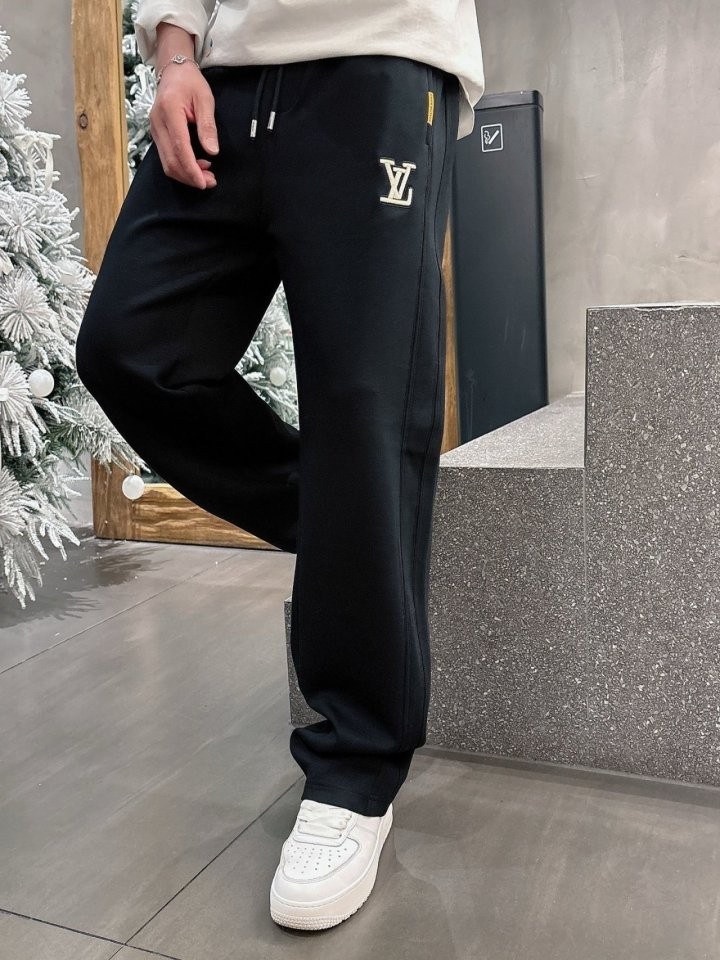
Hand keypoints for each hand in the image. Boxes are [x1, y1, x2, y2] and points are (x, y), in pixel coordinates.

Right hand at [149, 65, 218, 188]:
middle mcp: (157, 123)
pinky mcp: (156, 135)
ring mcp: (154, 130)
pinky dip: (181, 167)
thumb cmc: (191, 82)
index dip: (191, 168)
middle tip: (209, 182)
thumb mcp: (205, 99)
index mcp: (169, 111)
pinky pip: (166, 157)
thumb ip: (208, 126)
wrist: (173, 70)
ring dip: (185, 175)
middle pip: (170, 161)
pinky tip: (196, 167)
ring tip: (206, 176)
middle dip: (190, 176)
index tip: (203, 182)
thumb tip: (212, 151)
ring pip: (166, 163)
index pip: (179, 147)